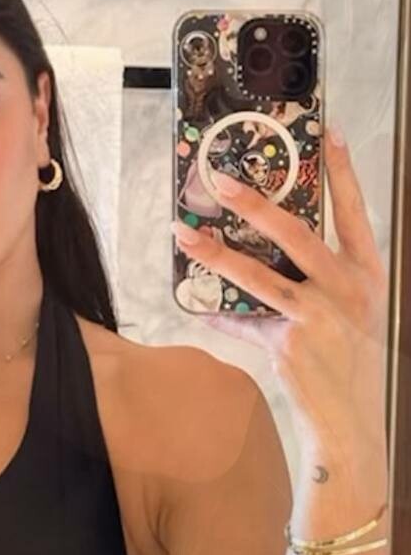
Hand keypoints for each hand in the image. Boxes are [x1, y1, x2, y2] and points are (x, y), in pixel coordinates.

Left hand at [172, 126, 389, 448]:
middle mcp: (347, 289)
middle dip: (255, 204)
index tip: (329, 134)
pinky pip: (245, 320)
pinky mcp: (291, 343)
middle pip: (297, 233)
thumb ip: (315, 283)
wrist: (351, 420)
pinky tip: (196, 304)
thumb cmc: (347, 362)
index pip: (355, 213)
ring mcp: (320, 316)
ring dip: (216, 252)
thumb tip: (264, 258)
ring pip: (258, 274)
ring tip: (185, 233)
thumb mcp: (348, 315)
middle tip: (223, 181)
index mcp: (367, 274)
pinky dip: (219, 313)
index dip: (342, 173)